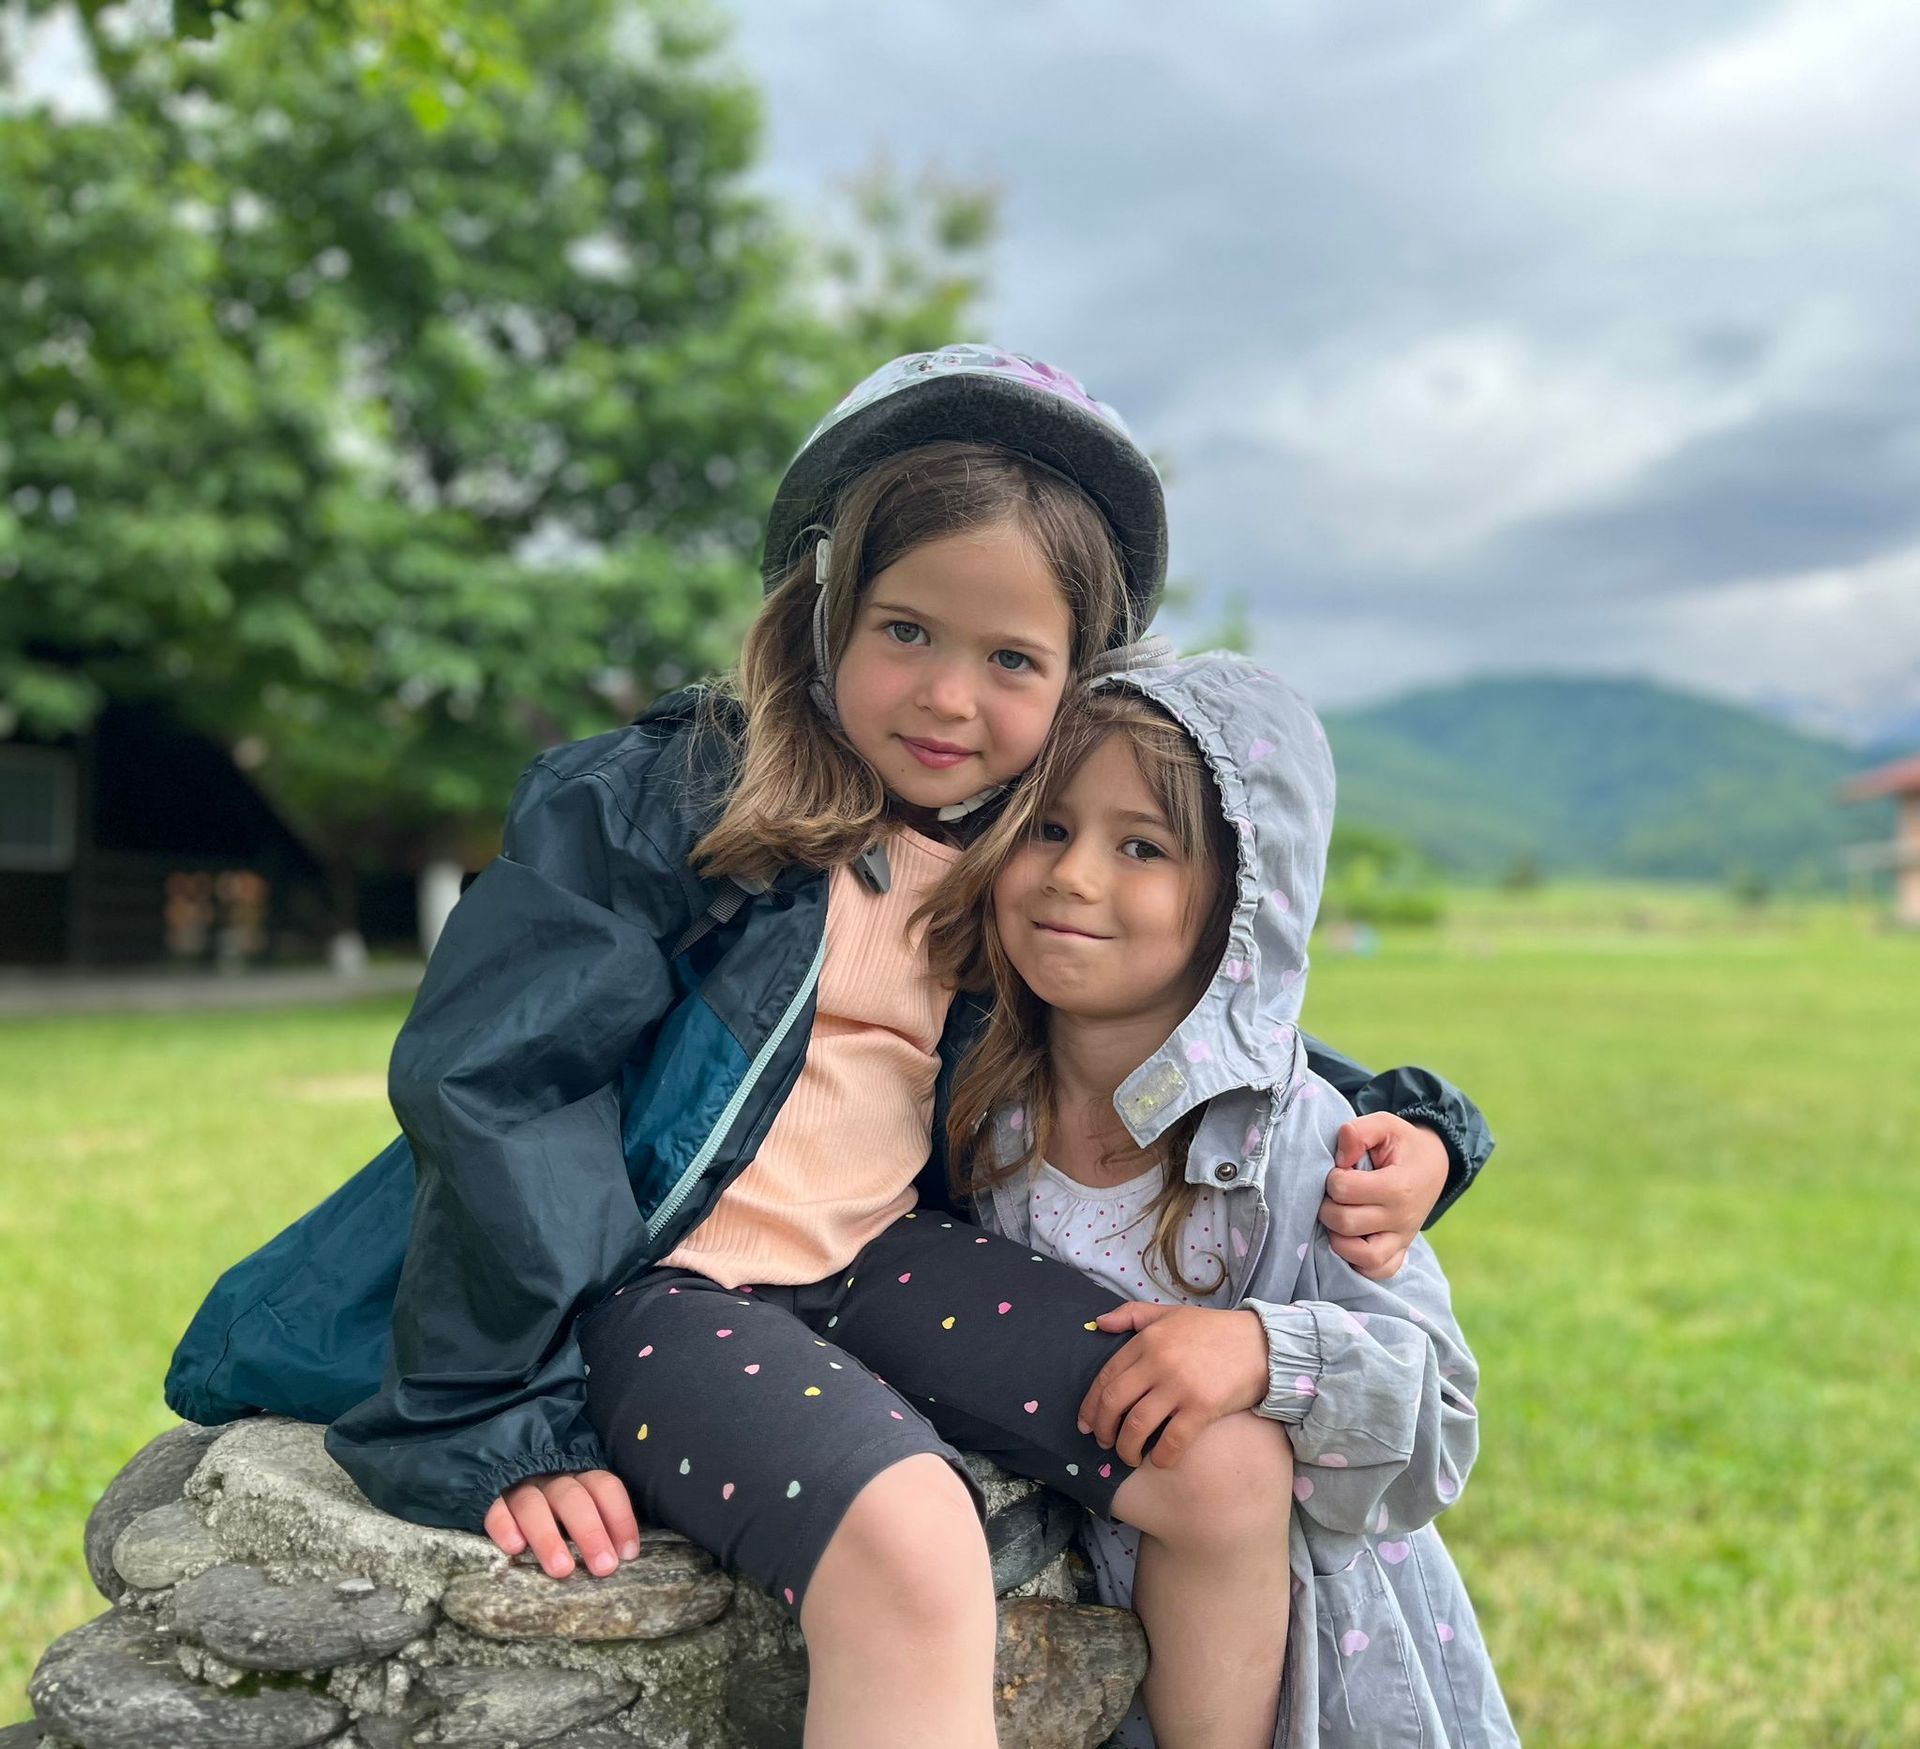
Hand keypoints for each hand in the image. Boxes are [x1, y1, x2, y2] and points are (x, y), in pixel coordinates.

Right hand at [483, 1470, 640, 1579]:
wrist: (498, 1477)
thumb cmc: (551, 1508)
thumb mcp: (577, 1507)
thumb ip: (597, 1523)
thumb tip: (623, 1557)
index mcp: (578, 1477)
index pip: (605, 1487)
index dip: (620, 1518)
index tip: (628, 1554)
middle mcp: (550, 1478)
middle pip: (573, 1499)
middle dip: (590, 1533)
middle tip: (604, 1567)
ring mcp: (517, 1486)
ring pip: (533, 1506)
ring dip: (549, 1537)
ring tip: (562, 1570)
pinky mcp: (488, 1498)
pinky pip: (494, 1509)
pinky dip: (505, 1526)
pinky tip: (515, 1548)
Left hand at [1077, 1303, 1269, 1468]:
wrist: (1261, 1343)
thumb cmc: (1213, 1330)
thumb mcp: (1170, 1313)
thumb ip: (1132, 1315)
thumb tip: (1097, 1323)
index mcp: (1147, 1340)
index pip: (1106, 1376)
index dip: (1091, 1404)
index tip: (1086, 1423)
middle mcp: (1158, 1363)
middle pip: (1115, 1403)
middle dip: (1103, 1429)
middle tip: (1103, 1443)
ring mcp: (1179, 1387)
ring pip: (1137, 1426)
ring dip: (1126, 1449)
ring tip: (1128, 1457)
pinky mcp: (1202, 1408)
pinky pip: (1172, 1441)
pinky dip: (1160, 1458)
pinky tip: (1159, 1462)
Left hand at [1320, 1113, 1450, 1279]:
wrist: (1434, 1164)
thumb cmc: (1402, 1144)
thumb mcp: (1385, 1124)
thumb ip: (1358, 1132)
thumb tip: (1340, 1158)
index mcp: (1397, 1186)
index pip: (1344, 1190)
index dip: (1331, 1178)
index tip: (1339, 1171)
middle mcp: (1401, 1218)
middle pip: (1344, 1223)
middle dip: (1327, 1206)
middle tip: (1332, 1195)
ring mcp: (1402, 1239)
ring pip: (1360, 1257)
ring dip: (1337, 1238)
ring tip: (1337, 1218)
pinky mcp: (1400, 1252)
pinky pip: (1377, 1272)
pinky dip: (1357, 1263)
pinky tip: (1349, 1241)